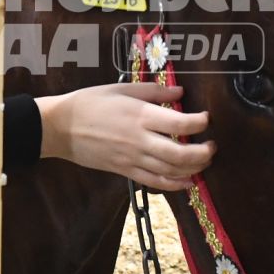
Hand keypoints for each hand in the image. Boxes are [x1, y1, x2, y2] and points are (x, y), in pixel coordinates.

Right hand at [38, 82, 214, 190]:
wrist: (60, 127)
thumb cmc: (90, 103)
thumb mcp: (121, 88)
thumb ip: (153, 91)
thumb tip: (180, 92)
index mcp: (140, 116)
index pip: (181, 123)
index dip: (200, 123)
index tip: (207, 119)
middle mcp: (140, 140)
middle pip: (181, 154)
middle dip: (204, 153)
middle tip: (212, 146)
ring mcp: (133, 159)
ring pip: (171, 171)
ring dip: (194, 169)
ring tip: (204, 161)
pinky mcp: (125, 171)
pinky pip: (154, 182)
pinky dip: (174, 185)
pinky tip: (187, 182)